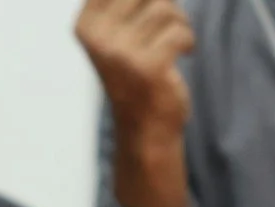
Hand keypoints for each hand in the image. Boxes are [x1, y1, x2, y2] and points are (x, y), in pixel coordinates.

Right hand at [75, 0, 194, 139]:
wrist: (144, 126)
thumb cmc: (139, 70)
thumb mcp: (122, 30)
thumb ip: (130, 2)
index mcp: (86, 24)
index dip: (142, 1)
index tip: (145, 25)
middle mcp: (96, 37)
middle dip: (164, 3)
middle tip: (163, 26)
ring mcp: (119, 53)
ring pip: (165, 8)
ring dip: (179, 23)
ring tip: (173, 42)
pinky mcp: (146, 66)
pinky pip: (180, 32)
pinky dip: (187, 41)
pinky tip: (182, 54)